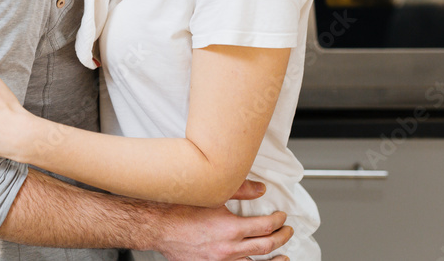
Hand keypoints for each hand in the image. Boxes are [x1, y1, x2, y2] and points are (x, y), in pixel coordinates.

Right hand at [155, 200, 291, 260]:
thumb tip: (260, 189)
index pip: (266, 226)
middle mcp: (228, 248)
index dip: (278, 221)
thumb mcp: (211, 195)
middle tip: (287, 232)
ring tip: (282, 258)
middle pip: (266, 246)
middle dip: (281, 238)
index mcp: (230, 228)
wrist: (156, 226)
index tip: (281, 217)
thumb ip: (239, 190)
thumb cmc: (177, 209)